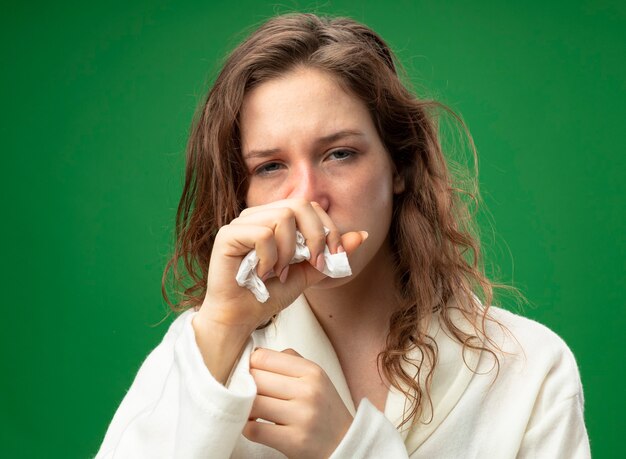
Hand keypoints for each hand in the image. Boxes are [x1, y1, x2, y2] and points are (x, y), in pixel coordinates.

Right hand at [197, 199, 365, 330]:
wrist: (241, 318)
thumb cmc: (269, 294)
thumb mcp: (309, 273)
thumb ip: (331, 254)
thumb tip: (363, 234)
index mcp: (275, 218)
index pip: (311, 206)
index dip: (328, 230)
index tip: (332, 259)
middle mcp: (258, 215)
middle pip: (299, 204)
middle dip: (316, 236)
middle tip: (314, 264)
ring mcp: (241, 223)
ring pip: (283, 217)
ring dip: (289, 251)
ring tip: (281, 272)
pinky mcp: (227, 235)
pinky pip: (262, 234)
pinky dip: (269, 258)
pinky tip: (263, 274)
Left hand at [244, 348, 352, 458]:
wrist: (345, 442)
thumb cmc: (323, 408)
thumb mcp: (315, 377)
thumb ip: (288, 360)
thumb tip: (255, 356)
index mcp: (312, 371)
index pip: (264, 357)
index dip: (250, 364)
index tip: (248, 372)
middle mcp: (309, 391)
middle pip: (256, 379)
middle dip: (245, 386)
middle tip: (245, 392)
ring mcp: (302, 416)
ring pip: (253, 403)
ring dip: (245, 407)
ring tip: (250, 409)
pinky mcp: (294, 441)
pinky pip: (254, 430)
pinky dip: (247, 427)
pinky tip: (254, 425)